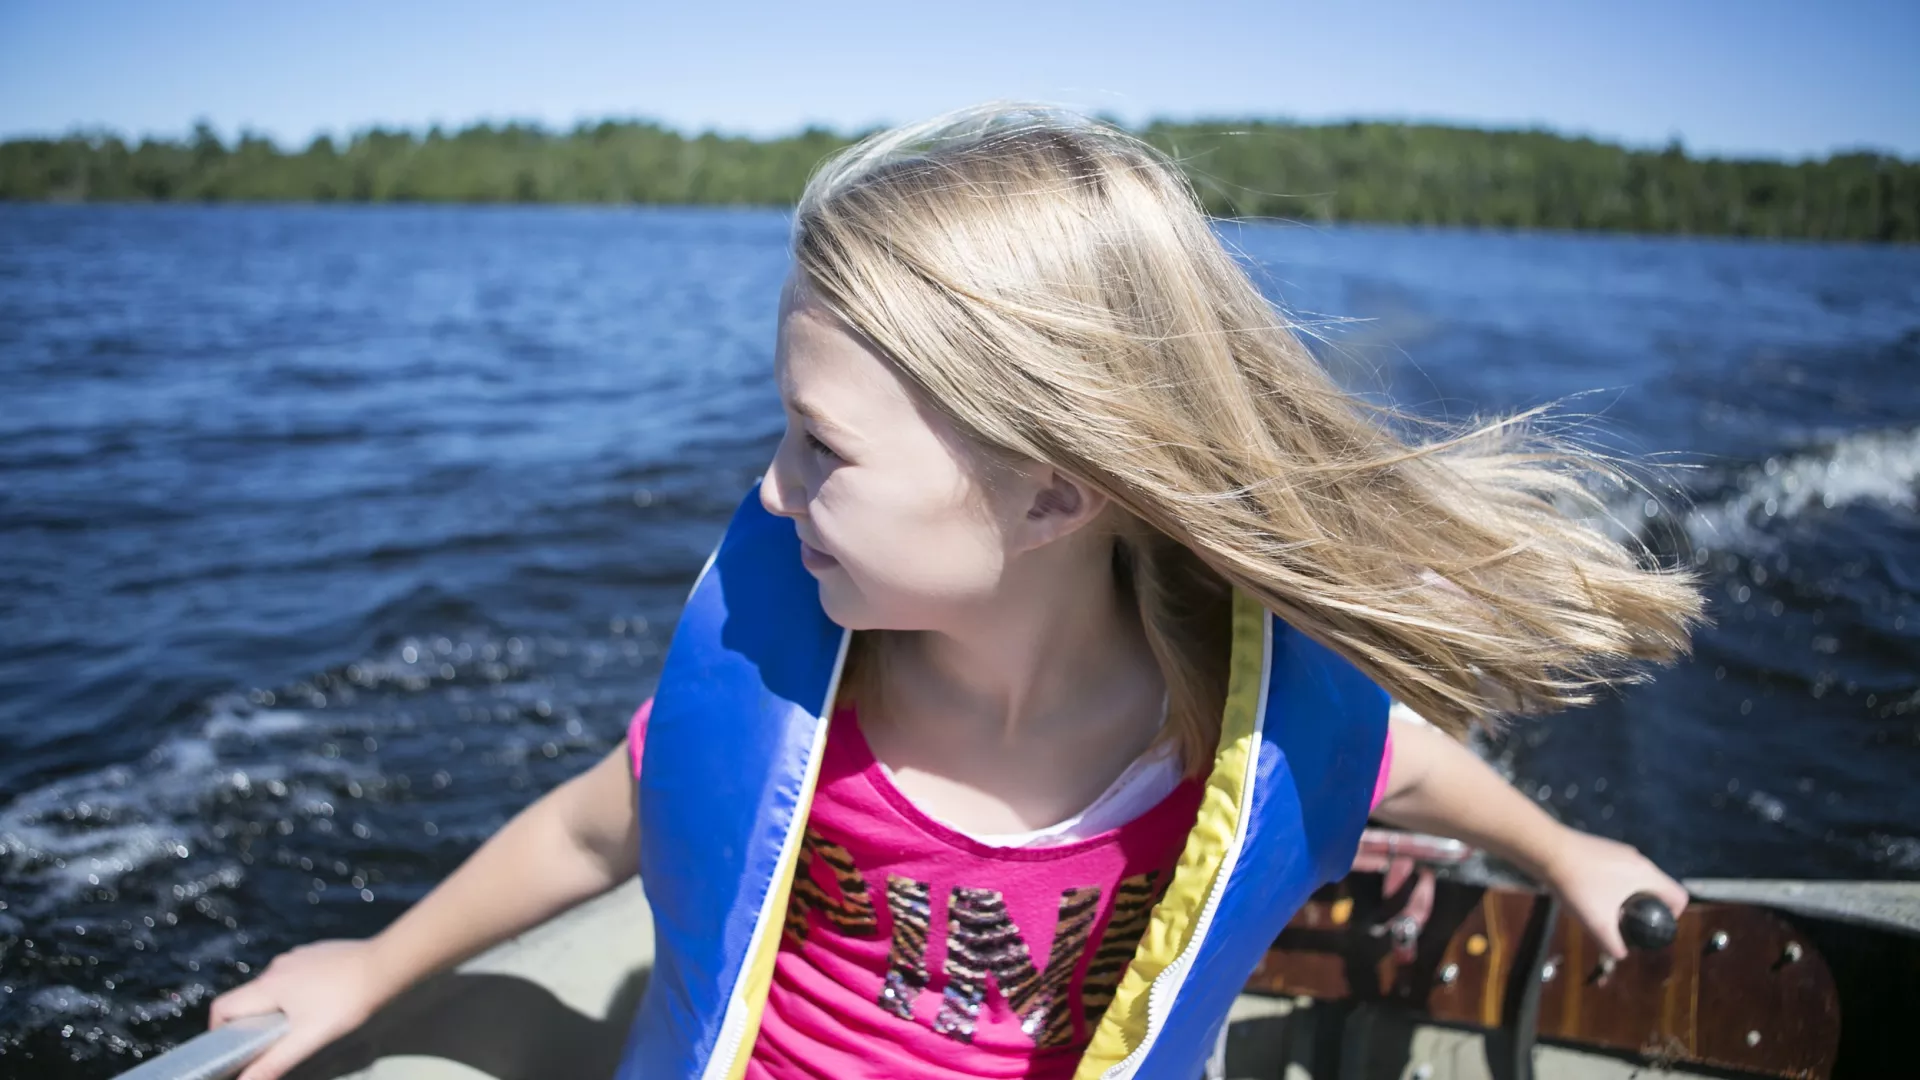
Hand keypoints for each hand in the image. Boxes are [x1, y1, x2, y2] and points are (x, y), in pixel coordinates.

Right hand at [207, 938, 398, 1079]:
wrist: (387, 964)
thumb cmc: (346, 1002)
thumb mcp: (309, 1038)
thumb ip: (274, 1062)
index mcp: (267, 985)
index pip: (222, 1007)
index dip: (218, 1030)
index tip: (234, 1050)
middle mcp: (277, 966)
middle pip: (247, 998)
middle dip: (251, 1023)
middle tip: (270, 1045)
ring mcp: (298, 956)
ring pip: (273, 987)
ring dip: (276, 1008)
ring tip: (299, 1026)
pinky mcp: (317, 952)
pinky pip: (295, 975)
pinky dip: (296, 992)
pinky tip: (321, 1003)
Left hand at [1538, 827, 1688, 960]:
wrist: (1547, 850)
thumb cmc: (1579, 885)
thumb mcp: (1597, 922)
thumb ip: (1613, 943)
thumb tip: (1621, 956)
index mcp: (1646, 874)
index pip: (1679, 896)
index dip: (1674, 915)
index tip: (1653, 926)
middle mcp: (1639, 859)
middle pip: (1658, 887)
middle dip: (1648, 907)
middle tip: (1629, 922)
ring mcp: (1620, 850)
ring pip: (1636, 878)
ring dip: (1629, 895)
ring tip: (1608, 909)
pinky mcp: (1603, 847)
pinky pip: (1619, 870)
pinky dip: (1614, 883)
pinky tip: (1592, 892)